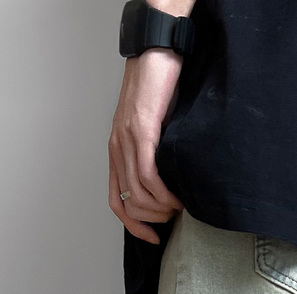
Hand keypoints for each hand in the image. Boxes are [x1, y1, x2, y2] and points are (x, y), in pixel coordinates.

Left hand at [109, 46, 185, 243]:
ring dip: (161, 208)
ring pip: (138, 193)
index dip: (133, 226)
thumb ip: (155, 155)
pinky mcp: (142, 131)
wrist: (157, 54)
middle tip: (174, 215)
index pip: (116, 201)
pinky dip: (163, 192)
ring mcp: (127, 141)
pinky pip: (148, 175)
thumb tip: (170, 185)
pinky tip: (177, 196)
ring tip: (179, 206)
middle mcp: (117, 148)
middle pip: (128, 203)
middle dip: (153, 219)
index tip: (153, 237)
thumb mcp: (155, 130)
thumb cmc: (160, 89)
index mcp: (117, 151)